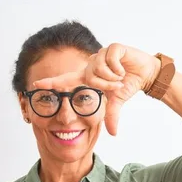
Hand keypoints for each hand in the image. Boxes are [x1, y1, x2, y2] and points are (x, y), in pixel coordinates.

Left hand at [33, 43, 160, 135]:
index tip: (36, 85)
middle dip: (104, 84)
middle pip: (88, 77)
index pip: (67, 80)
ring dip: (113, 77)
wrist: (145, 73)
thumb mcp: (117, 101)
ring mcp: (101, 54)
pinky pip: (110, 61)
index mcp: (90, 76)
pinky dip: (119, 68)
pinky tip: (124, 68)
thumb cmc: (129, 84)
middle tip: (117, 86)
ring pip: (99, 70)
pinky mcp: (112, 48)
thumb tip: (113, 133)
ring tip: (121, 76)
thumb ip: (111, 115)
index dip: (52, 83)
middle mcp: (92, 64)